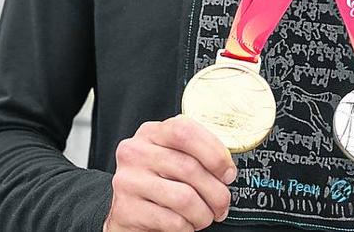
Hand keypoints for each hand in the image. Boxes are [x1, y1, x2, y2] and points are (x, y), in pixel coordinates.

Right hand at [103, 115, 237, 231]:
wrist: (127, 213)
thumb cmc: (158, 184)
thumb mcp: (171, 159)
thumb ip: (194, 155)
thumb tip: (226, 170)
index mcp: (150, 133)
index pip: (184, 131)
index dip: (214, 152)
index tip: (227, 173)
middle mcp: (135, 152)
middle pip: (189, 167)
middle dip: (216, 193)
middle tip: (221, 205)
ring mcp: (128, 180)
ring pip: (184, 198)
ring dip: (203, 214)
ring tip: (203, 217)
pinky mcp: (127, 210)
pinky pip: (173, 221)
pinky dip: (187, 228)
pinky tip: (183, 224)